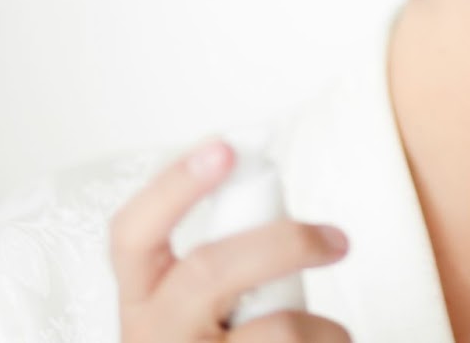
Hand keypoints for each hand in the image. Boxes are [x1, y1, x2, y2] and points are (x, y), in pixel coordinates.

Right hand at [110, 138, 352, 341]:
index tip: (225, 147)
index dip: (173, 186)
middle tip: (338, 239)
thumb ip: (223, 271)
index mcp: (141, 306)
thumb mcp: (199, 318)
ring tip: (334, 342)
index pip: (132, 235)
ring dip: (324, 332)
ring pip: (274, 331)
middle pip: (210, 270)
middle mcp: (152, 341)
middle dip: (283, 243)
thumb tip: (268, 201)